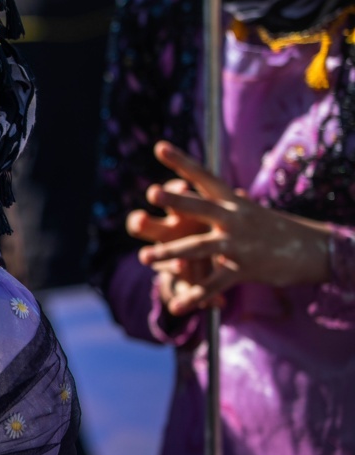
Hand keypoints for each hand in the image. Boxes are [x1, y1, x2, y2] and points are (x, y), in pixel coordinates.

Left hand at [126, 141, 332, 314]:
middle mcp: (234, 218)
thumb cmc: (270, 227)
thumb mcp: (246, 209)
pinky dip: (194, 297)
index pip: (204, 177)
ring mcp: (238, 244)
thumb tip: (200, 185)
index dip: (182, 162)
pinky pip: (213, 284)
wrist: (310, 250)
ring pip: (199, 247)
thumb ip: (221, 201)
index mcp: (231, 201)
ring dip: (170, 253)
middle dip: (177, 201)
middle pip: (201, 207)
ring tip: (144, 257)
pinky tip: (175, 307)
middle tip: (152, 192)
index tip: (159, 147)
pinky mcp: (243, 269)